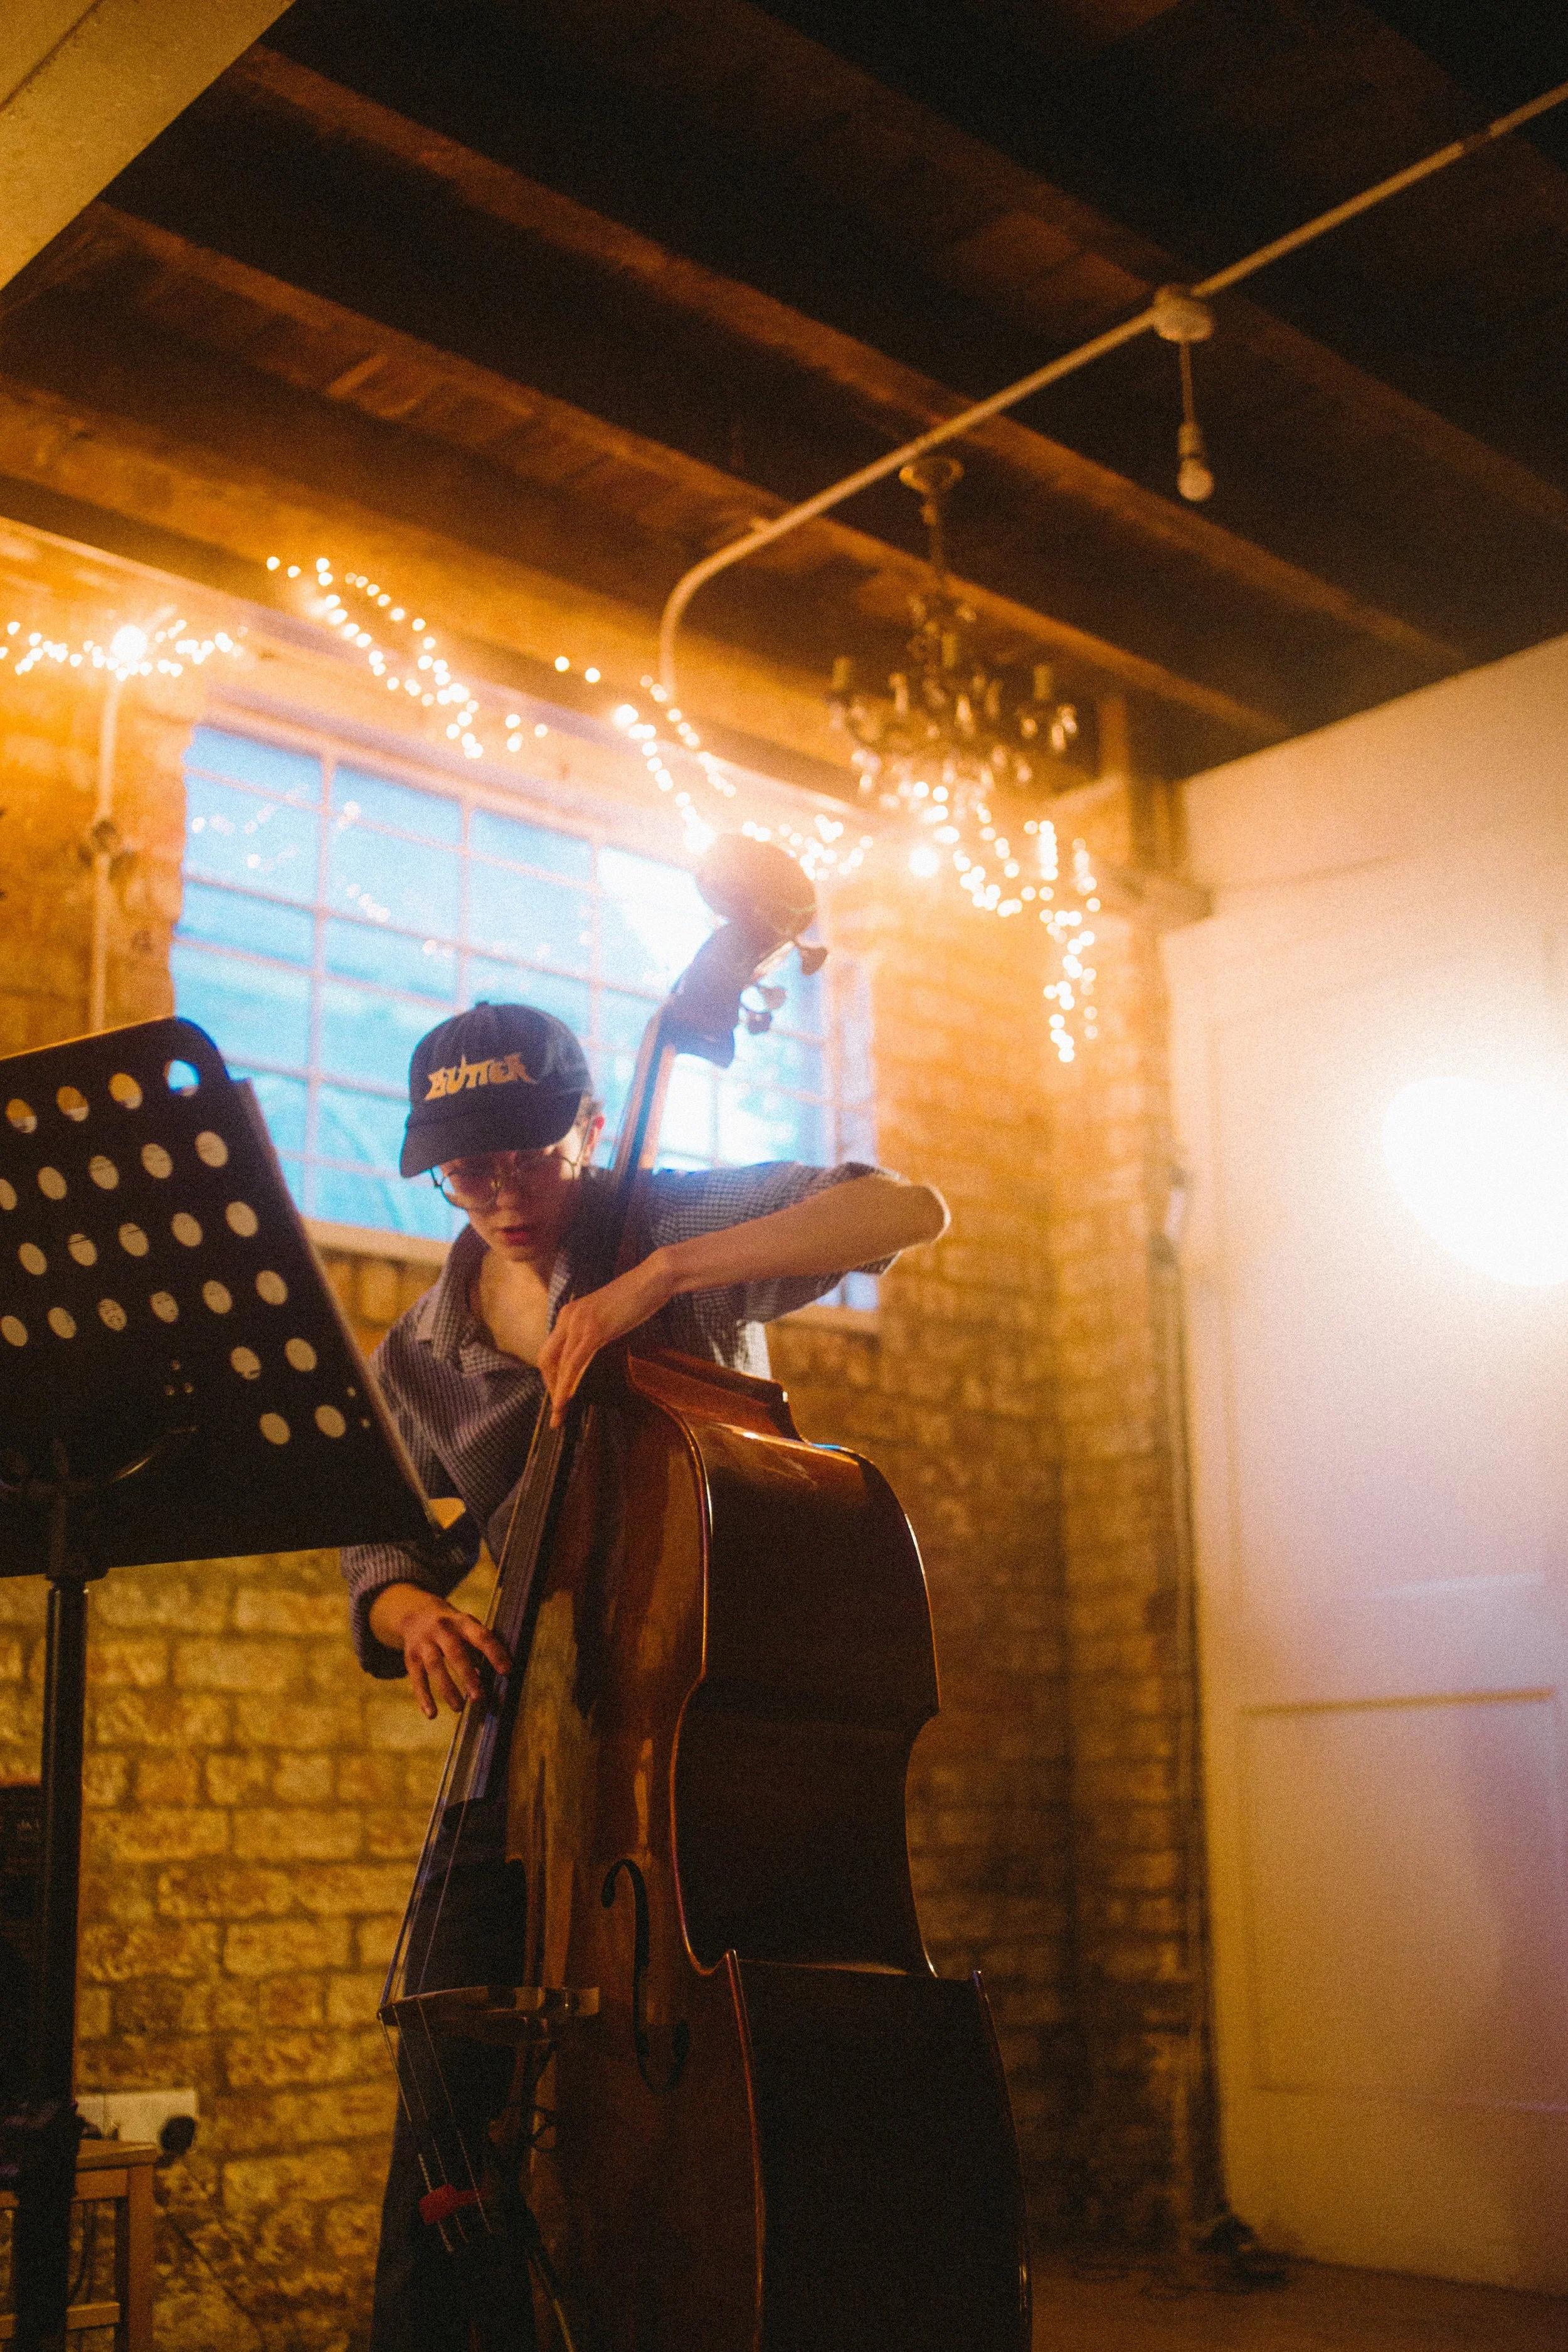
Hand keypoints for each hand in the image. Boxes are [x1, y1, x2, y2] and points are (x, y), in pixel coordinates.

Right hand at [369, 1584, 512, 1719]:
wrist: (416, 1613)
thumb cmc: (453, 1628)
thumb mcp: (467, 1627)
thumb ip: (481, 1648)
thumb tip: (499, 1675)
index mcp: (463, 1622)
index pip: (481, 1636)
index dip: (495, 1653)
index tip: (507, 1671)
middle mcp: (442, 1630)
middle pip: (455, 1653)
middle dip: (467, 1676)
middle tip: (479, 1697)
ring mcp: (424, 1643)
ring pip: (435, 1666)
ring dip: (447, 1689)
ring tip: (459, 1708)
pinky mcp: (411, 1657)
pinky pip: (417, 1679)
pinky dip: (424, 1698)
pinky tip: (432, 1714)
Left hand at [536, 1251, 675, 1425]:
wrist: (653, 1279)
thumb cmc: (636, 1297)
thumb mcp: (607, 1318)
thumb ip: (594, 1333)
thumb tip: (590, 1352)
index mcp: (569, 1314)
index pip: (551, 1351)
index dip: (552, 1377)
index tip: (559, 1396)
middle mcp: (567, 1317)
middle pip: (546, 1359)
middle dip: (550, 1387)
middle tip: (558, 1411)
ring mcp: (578, 1323)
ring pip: (559, 1365)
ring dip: (558, 1392)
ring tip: (560, 1414)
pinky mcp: (593, 1330)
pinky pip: (575, 1362)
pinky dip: (568, 1383)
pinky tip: (568, 1399)